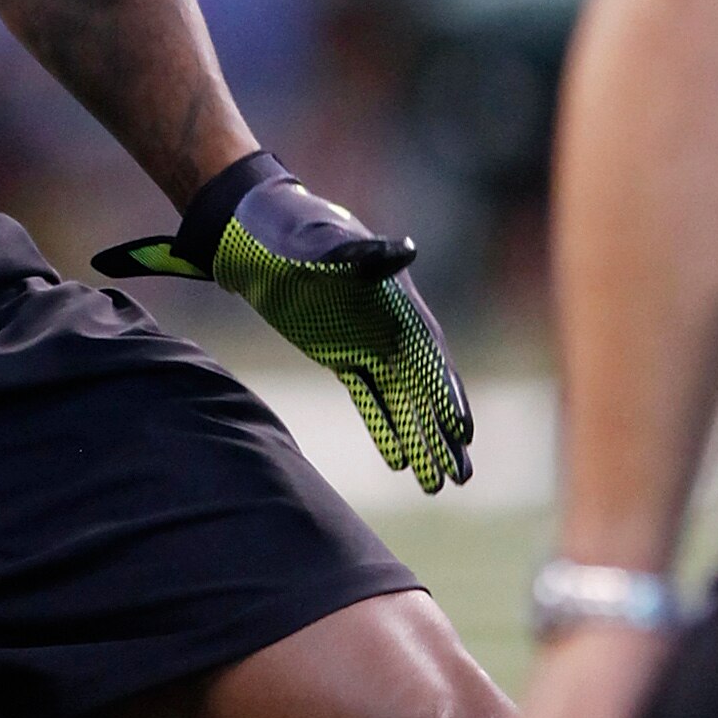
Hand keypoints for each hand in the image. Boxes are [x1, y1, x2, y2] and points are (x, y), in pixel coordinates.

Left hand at [98, 154, 473, 494]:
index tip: (461, 432)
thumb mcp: (324, 243)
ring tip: (439, 484)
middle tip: (462, 477)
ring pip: (401, 401)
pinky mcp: (344, 355)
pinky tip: (399, 461)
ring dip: (420, 440)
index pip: (429, 358)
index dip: (445, 395)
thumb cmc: (291, 232)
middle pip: (423, 390)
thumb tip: (406, 250)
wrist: (255, 233)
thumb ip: (365, 254)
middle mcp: (392, 328)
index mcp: (397, 303)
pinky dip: (386, 428)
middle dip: (442, 434)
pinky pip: (371, 398)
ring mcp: (368, 343)